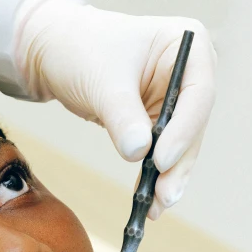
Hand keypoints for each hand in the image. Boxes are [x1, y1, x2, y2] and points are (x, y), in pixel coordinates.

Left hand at [19, 3, 216, 218]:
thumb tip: (139, 153)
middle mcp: (188, 71)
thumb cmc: (80, 49)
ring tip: (155, 207)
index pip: (198, 94)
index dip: (184, 131)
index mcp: (186, 45)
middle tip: (165, 196)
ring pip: (179, 145)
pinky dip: (153, 175)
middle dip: (178, 163)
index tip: (161, 160)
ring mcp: (174, 98)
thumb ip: (123, 116)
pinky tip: (147, 199)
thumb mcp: (102, 81)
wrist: (54, 52)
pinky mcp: (156, 120)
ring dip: (168, 177)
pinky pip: (160, 152)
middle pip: (193, 125)